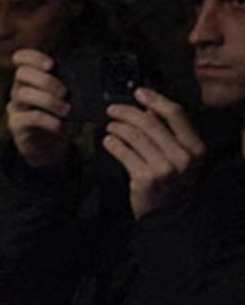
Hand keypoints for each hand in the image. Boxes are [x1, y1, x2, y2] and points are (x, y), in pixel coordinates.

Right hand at [4, 48, 74, 168]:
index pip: (22, 58)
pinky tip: (60, 125)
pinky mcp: (16, 124)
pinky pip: (30, 117)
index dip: (33, 57)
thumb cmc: (60, 119)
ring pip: (24, 94)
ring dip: (49, 101)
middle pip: (22, 74)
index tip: (50, 64)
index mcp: (31, 79)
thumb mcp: (69, 100)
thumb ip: (71, 88)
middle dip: (45, 80)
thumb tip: (88, 79)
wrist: (50, 148)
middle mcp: (19, 89)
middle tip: (64, 92)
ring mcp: (16, 107)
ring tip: (66, 110)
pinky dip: (49, 120)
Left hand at [104, 87, 203, 218]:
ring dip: (117, 127)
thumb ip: (169, 132)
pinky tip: (108, 141)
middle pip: (150, 122)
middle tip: (113, 110)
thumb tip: (149, 107)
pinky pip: (123, 153)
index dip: (155, 99)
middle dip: (127, 112)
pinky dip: (113, 144)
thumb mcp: (179, 155)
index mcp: (195, 146)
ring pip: (134, 136)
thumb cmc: (172, 180)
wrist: (167, 211)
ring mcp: (163, 167)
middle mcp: (182, 156)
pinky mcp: (144, 177)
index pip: (175, 114)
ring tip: (110, 126)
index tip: (139, 93)